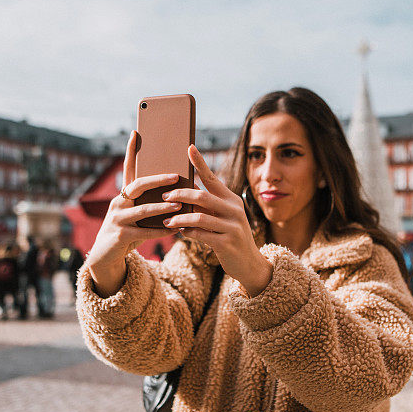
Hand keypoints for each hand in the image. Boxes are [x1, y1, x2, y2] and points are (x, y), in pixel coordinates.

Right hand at [85, 131, 181, 296]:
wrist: (105, 256)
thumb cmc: (127, 231)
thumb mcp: (135, 215)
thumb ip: (148, 203)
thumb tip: (175, 191)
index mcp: (123, 195)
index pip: (127, 169)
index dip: (130, 151)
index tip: (136, 132)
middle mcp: (118, 204)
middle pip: (137, 186)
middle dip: (157, 180)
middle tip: (175, 176)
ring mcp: (117, 219)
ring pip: (142, 210)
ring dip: (162, 207)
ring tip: (179, 204)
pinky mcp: (120, 236)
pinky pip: (144, 232)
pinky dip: (160, 230)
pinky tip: (174, 228)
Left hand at [161, 145, 272, 296]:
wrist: (249, 263)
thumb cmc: (229, 237)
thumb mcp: (221, 218)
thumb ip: (206, 206)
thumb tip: (182, 192)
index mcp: (231, 199)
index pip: (213, 178)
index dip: (200, 163)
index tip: (189, 148)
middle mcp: (234, 209)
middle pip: (202, 196)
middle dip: (179, 195)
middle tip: (164, 196)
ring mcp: (232, 226)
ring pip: (199, 216)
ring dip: (179, 218)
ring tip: (166, 220)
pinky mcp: (227, 243)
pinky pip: (202, 234)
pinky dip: (188, 232)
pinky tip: (180, 232)